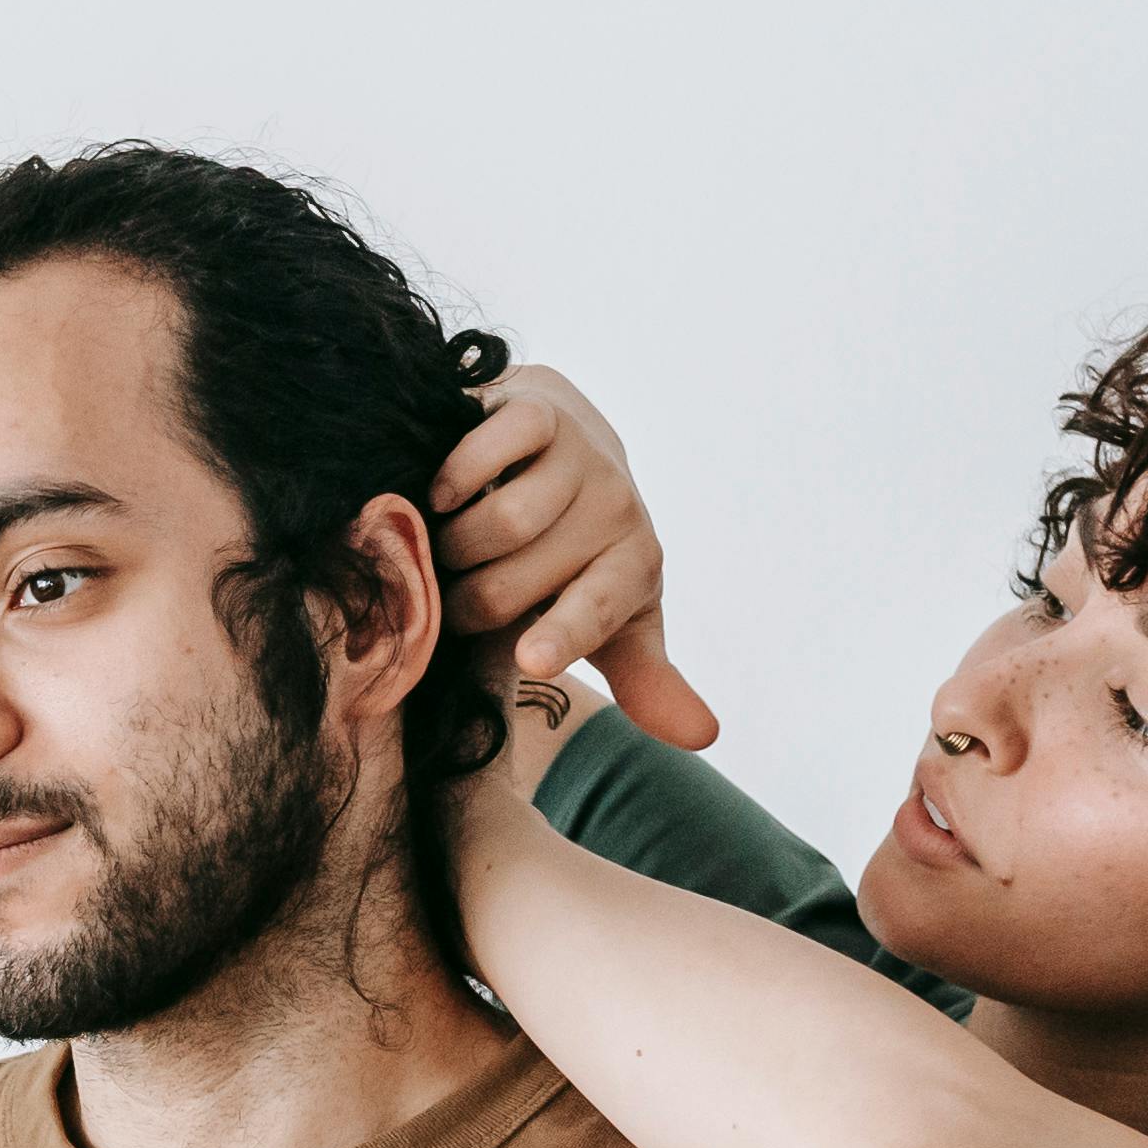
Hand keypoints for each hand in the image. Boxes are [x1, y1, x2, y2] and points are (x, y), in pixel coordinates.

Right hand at [431, 365, 721, 750]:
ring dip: (450, 551)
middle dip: (465, 606)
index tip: (531, 659)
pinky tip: (443, 498)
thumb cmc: (578, 553)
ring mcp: (579, 457)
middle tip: (455, 599)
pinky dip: (454, 482)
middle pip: (512, 585)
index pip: (596, 610)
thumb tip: (705, 737)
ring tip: (446, 552)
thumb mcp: (618, 619)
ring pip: (499, 525)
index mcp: (635, 568)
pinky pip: (489, 451)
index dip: (564, 636)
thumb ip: (648, 679)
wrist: (567, 447)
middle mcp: (616, 510)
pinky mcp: (540, 410)